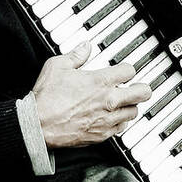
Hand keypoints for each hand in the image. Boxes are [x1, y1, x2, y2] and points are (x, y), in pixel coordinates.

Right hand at [33, 42, 151, 147]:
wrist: (38, 125)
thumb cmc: (46, 98)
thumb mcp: (57, 66)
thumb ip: (76, 55)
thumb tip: (85, 46)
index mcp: (101, 81)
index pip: (130, 71)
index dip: (127, 69)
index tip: (123, 71)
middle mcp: (109, 101)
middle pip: (143, 92)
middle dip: (140, 87)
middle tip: (135, 86)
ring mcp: (107, 119)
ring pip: (134, 112)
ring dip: (130, 105)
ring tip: (123, 103)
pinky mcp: (102, 135)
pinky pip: (122, 128)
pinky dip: (120, 122)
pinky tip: (113, 118)